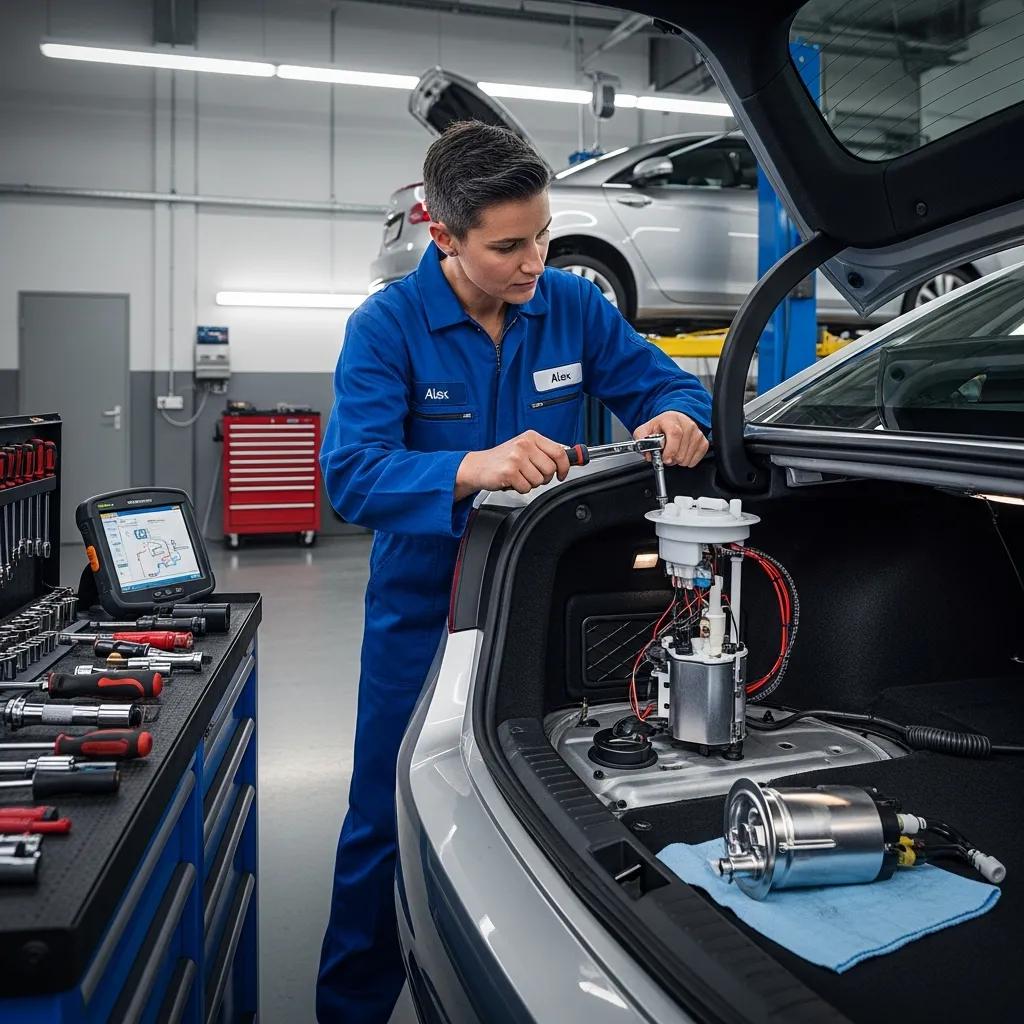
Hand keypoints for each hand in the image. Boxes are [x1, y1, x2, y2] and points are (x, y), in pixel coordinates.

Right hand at [456, 431, 570, 498]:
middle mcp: (524, 444)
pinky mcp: (509, 471)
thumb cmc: (503, 459)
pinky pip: (526, 488)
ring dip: (530, 483)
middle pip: (550, 469)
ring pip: (539, 480)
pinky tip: (512, 481)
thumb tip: (570, 460)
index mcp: (531, 437)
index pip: (559, 452)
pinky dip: (520, 489)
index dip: (564, 466)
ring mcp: (516, 457)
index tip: (562, 474)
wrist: (478, 466)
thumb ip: (545, 453)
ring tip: (519, 476)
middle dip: (543, 477)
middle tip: (531, 475)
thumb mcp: (525, 449)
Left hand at [633, 411, 707, 466]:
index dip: (670, 450)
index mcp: (671, 420)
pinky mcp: (703, 441)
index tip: (665, 459)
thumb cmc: (661, 426)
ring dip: (679, 460)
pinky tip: (682, 455)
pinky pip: (697, 458)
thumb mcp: (645, 429)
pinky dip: (688, 461)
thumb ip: (641, 440)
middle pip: (682, 449)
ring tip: (674, 454)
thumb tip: (648, 455)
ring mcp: (697, 433)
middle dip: (672, 458)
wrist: (674, 419)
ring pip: (688, 456)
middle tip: (666, 456)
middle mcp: (687, 424)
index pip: (675, 434)